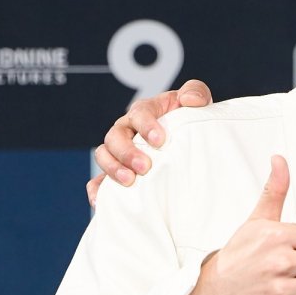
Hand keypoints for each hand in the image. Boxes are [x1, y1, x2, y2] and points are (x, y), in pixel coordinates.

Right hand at [89, 77, 214, 201]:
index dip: (146, 125)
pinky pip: (99, 181)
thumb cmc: (190, 120)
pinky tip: (101, 202)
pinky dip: (97, 190)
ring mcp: (119, 152)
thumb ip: (196, 92)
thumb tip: (190, 100)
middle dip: (127, 151)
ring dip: (112, 168)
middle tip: (144, 166)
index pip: (139, 113)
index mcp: (144, 112)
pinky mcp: (117, 172)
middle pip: (115, 136)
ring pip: (103, 155)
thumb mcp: (198, 101)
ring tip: (129, 181)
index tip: (160, 141)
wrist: (190, 142)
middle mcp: (127, 130)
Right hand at [184, 156, 295, 294]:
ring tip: (285, 282)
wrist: (211, 294)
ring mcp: (281, 289)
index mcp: (277, 235)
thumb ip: (274, 191)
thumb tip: (280, 159)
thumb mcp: (255, 221)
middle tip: (292, 267)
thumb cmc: (237, 256)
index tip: (295, 248)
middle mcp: (280, 262)